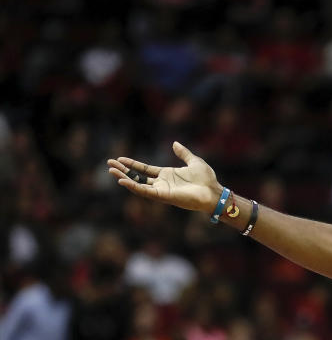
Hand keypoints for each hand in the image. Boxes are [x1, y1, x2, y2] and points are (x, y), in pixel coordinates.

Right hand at [107, 142, 222, 213]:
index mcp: (167, 175)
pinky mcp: (164, 196)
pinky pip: (146, 192)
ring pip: (138, 185)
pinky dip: (134, 187)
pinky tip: (123, 181)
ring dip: (125, 178)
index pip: (145, 169)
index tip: (120, 159)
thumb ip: (183, 153)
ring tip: (112, 171)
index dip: (132, 165)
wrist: (213, 192)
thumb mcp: (194, 161)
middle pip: (138, 177)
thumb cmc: (207, 179)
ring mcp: (162, 190)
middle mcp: (162, 183)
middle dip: (124, 171)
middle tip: (110, 164)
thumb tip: (175, 143)